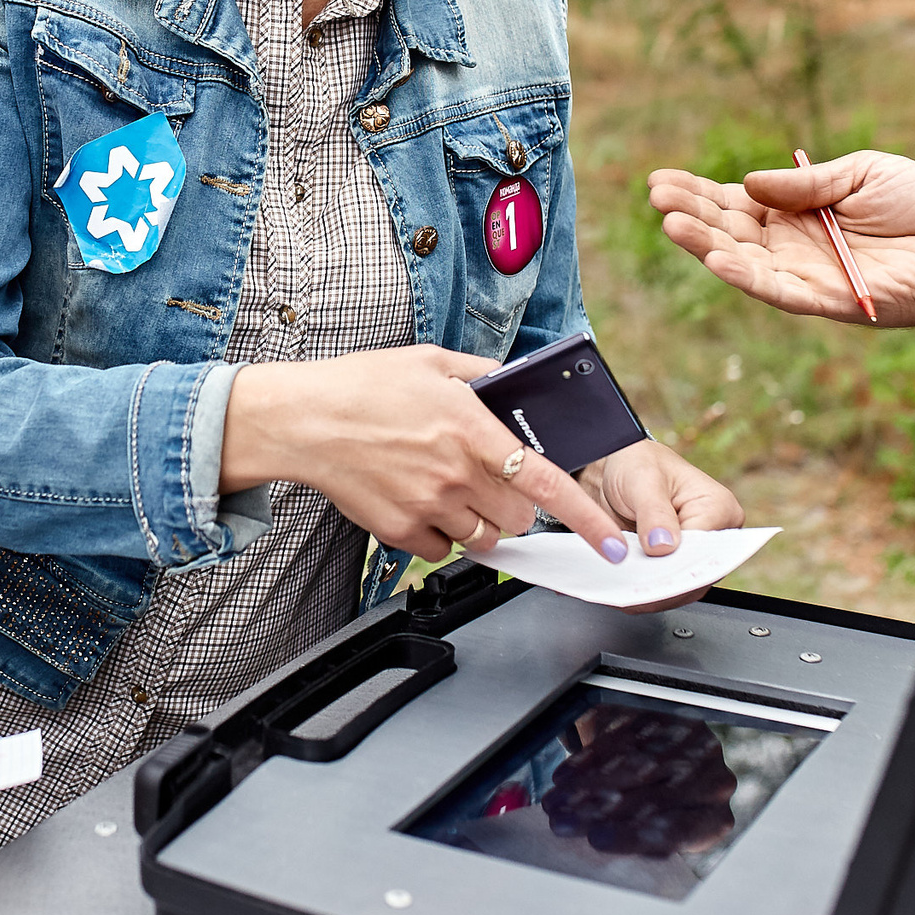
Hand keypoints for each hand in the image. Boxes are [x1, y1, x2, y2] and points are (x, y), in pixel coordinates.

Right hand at [219, 344, 643, 564]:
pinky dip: (439, 536)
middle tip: (486, 480)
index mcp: (471, 430)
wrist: (303, 420)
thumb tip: (513, 382)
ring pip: (484, 539)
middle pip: (519, 517)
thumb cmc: (362, 386)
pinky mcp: (400, 531)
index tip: (611, 545)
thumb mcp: (430, 362)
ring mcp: (427, 507)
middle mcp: (455, 474)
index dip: (587, 520)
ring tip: (448, 490)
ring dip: (479, 523)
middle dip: (514, 504)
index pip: (546, 483)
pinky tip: (418, 502)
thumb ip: (481, 374)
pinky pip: (442, 551)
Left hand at [580, 438, 743, 612]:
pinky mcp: (673, 566)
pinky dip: (642, 592)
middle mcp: (713, 535)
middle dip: (663, 586)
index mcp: (719, 508)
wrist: (615, 471)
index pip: (705, 550)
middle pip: (695, 575)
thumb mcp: (643, 480)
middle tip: (633, 592)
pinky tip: (621, 590)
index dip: (679, 567)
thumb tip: (664, 546)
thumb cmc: (637, 464)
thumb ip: (654, 513)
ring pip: (680, 589)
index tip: (653, 577)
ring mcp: (693, 554)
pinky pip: (662, 588)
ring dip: (650, 594)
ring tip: (623, 595)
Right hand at [650, 153, 914, 327]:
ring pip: (742, 261)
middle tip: (656, 196)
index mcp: (795, 212)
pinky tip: (715, 259)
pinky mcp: (823, 300)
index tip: (660, 179)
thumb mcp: (860, 173)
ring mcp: (803, 274)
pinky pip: (776, 290)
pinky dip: (745, 277)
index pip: (734, 202)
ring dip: (705, 244)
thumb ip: (805, 183)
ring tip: (672, 224)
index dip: (697, 191)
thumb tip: (747, 181)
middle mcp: (790, 245)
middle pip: (728, 230)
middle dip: (690, 212)